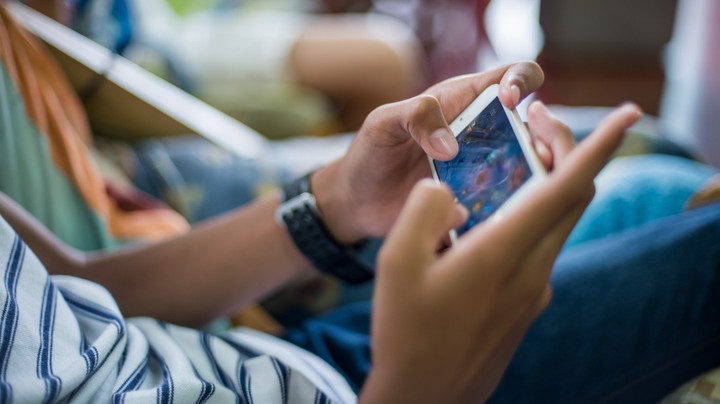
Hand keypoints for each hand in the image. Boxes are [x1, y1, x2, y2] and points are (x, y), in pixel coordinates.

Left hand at [312, 62, 544, 243]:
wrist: (357, 202)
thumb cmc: (371, 152)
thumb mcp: (382, 123)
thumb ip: (414, 115)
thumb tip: (451, 146)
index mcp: (467, 102)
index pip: (515, 76)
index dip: (522, 82)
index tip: (509, 102)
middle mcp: (485, 135)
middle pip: (534, 129)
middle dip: (543, 139)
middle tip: (534, 156)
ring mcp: (485, 172)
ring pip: (528, 171)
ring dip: (533, 180)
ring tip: (524, 193)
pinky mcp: (478, 205)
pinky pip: (504, 207)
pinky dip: (504, 213)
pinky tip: (488, 224)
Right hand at [359, 103, 641, 402]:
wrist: (425, 398)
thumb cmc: (406, 332)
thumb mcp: (396, 262)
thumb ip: (424, 209)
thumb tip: (448, 192)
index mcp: (502, 254)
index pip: (567, 187)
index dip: (601, 145)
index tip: (627, 113)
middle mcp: (532, 271)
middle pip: (573, 198)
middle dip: (567, 151)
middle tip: (535, 123)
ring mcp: (534, 293)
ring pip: (557, 223)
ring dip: (546, 186)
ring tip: (505, 168)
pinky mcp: (527, 307)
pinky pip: (538, 250)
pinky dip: (528, 219)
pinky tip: (483, 228)